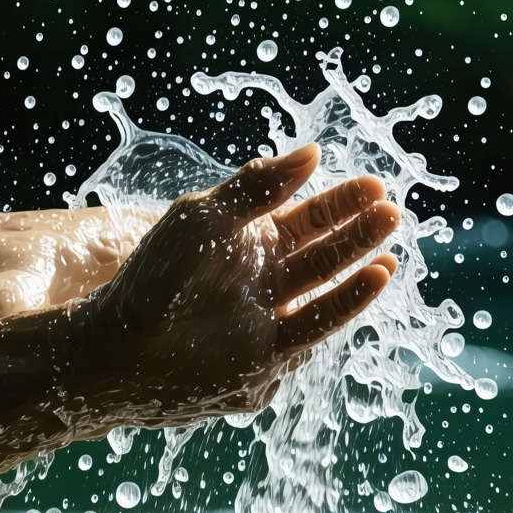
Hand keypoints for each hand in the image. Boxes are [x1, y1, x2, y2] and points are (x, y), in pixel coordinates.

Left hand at [86, 143, 400, 423]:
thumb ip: (257, 188)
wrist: (121, 348)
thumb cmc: (153, 279)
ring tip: (391, 248)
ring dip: (358, 267)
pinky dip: (345, 304)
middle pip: (323, 253)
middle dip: (358, 231)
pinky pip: (313, 329)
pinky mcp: (268, 360)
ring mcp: (267, 321)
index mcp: (248, 245)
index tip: (374, 186)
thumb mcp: (204, 219)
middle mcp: (263, 283)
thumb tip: (313, 152)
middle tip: (391, 210)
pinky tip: (372, 278)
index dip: (341, 203)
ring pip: (325, 290)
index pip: (306, 219)